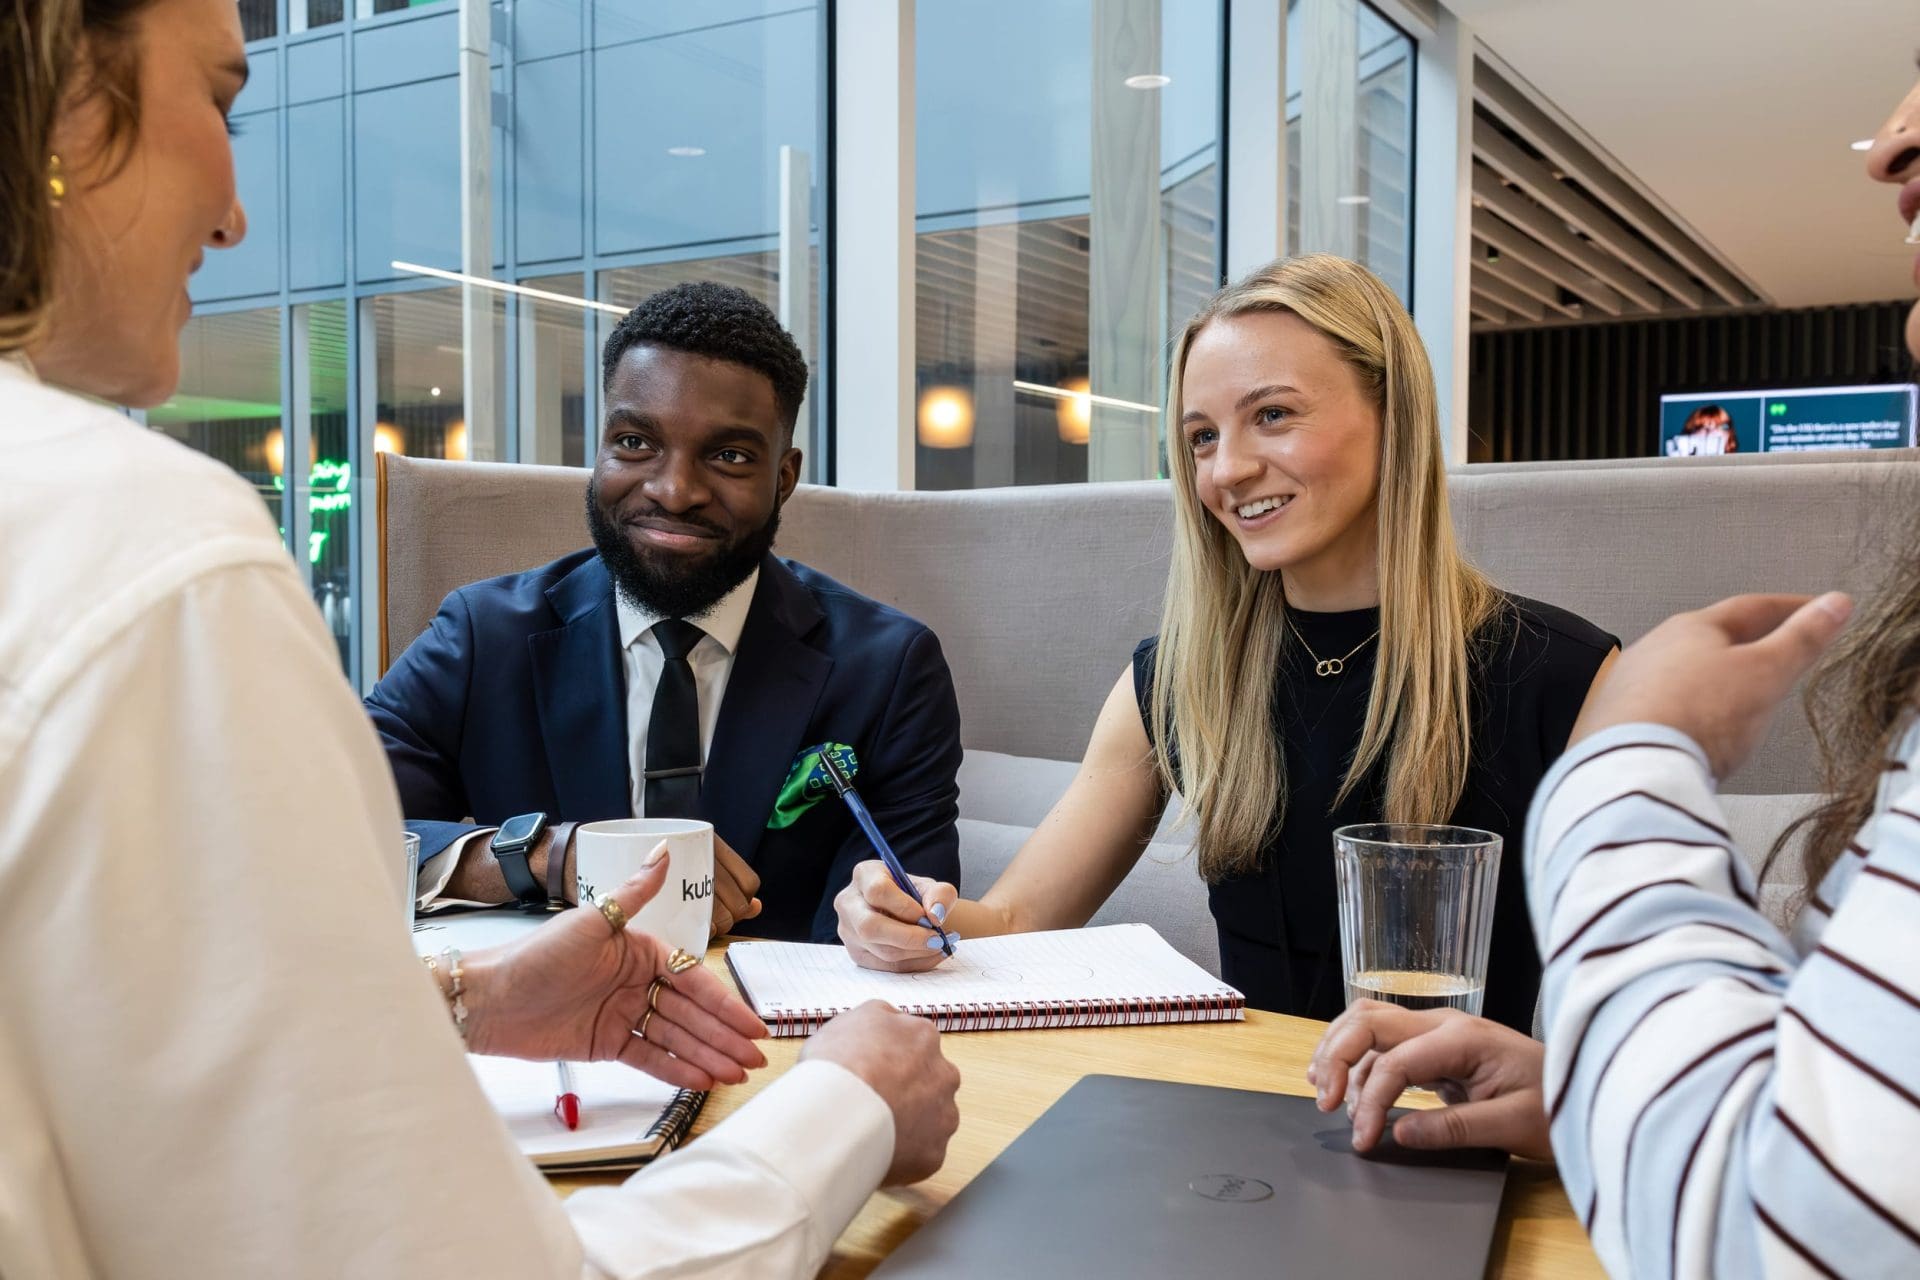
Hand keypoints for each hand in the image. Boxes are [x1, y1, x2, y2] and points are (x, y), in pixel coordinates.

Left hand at [461, 843, 768, 1090]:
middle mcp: (636, 982)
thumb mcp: (591, 921)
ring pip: (675, 1039)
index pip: (693, 979)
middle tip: (755, 1058)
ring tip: (736, 1074)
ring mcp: (623, 1015)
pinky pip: (649, 1059)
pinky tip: (701, 1080)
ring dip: (707, 1056)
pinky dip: (675, 1070)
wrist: (488, 1000)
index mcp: (639, 951)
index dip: (725, 1004)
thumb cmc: (536, 955)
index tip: (751, 1024)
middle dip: (724, 1037)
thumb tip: (663, 852)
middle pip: (690, 1014)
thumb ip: (634, 893)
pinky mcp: (606, 1045)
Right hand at [802, 1001, 960, 1184]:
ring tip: (871, 1131)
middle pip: (928, 1083)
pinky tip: (875, 1151)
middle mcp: (944, 1074)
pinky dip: (901, 1155)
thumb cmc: (838, 1066)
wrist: (837, 1116)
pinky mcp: (934, 1154)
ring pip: (929, 1120)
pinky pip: (919, 1154)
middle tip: (872, 1103)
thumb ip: (879, 1018)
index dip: (888, 1061)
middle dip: (906, 1092)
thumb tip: (889, 1021)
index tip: (871, 1073)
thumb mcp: (851, 1018)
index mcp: (924, 1037)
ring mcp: (943, 1116)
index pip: (914, 1047)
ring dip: (908, 1124)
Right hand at [834, 860, 959, 971]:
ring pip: (881, 950)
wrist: (912, 915)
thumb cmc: (917, 897)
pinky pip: (886, 966)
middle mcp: (848, 903)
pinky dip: (915, 963)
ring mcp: (848, 931)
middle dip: (909, 937)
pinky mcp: (857, 954)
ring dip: (916, 952)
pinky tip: (932, 954)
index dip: (905, 907)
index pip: (877, 891)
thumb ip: (940, 895)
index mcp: (864, 875)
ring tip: (940, 945)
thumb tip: (935, 915)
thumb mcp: (933, 888)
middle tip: (938, 939)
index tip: (929, 917)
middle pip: (870, 926)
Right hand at [1306, 1000, 1549, 1158]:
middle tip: (1324, 1101)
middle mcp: (1443, 1023)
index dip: (1370, 1102)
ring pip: (1369, 1022)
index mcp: (1462, 1038)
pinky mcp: (1437, 1044)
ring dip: (1340, 1050)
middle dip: (1337, 1057)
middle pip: (1367, 1020)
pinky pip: (1384, 1041)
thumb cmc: (1556, 1104)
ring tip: (1323, 1089)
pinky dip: (1358, 1060)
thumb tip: (1398, 1135)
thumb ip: (1453, 1128)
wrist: (1585, 1088)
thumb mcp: (1512, 1125)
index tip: (1364, 1140)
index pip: (1395, 1062)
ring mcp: (1438, 1029)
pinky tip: (1349, 1087)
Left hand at [1570, 592, 1852, 779]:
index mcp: (1691, 628)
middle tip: (1778, 647)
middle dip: (1747, 642)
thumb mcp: (1766, 672)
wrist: (1635, 767)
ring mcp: (1630, 684)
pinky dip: (1688, 709)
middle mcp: (1653, 649)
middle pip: (1710, 638)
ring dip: (1713, 678)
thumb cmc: (1698, 716)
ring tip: (1739, 691)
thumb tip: (1833, 604)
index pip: (1750, 608)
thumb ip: (1802, 639)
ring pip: (1682, 672)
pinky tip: (1697, 727)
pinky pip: (1662, 706)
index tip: (1814, 610)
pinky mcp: (1616, 721)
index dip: (1788, 609)